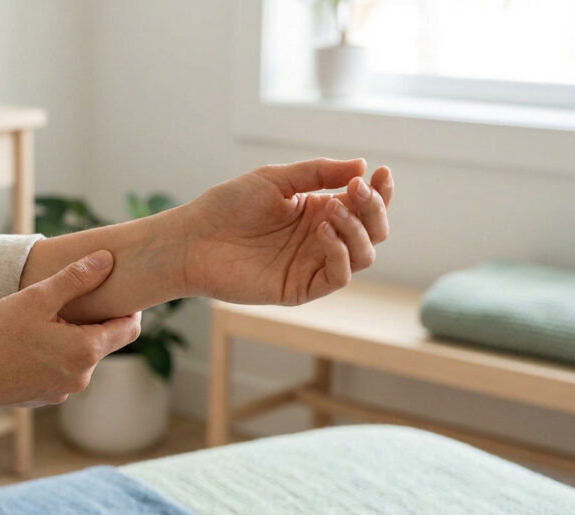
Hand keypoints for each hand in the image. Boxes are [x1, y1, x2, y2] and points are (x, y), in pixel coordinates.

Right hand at [0, 250, 141, 407]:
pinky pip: (59, 370)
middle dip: (92, 319)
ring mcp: (63, 391)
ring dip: (70, 337)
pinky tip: (27, 342)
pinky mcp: (44, 397)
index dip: (128, 306)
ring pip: (79, 356)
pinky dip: (52, 355)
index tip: (116, 288)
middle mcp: (82, 377)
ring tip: (41, 319)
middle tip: (68, 297)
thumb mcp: (37, 298)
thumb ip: (76, 279)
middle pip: (103, 341)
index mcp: (86, 351)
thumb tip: (107, 261)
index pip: (129, 328)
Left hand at [181, 158, 392, 305]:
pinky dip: (340, 253)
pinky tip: (322, 230)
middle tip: (356, 189)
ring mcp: (312, 265)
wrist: (193, 238)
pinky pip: (338, 276)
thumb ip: (319, 173)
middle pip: (373, 231)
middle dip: (373, 208)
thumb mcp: (276, 179)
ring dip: (357, 229)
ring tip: (332, 209)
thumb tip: (363, 166)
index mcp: (319, 212)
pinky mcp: (300, 288)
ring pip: (364, 255)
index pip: (364, 205)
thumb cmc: (228, 206)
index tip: (381, 172)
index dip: (380, 191)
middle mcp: (321, 239)